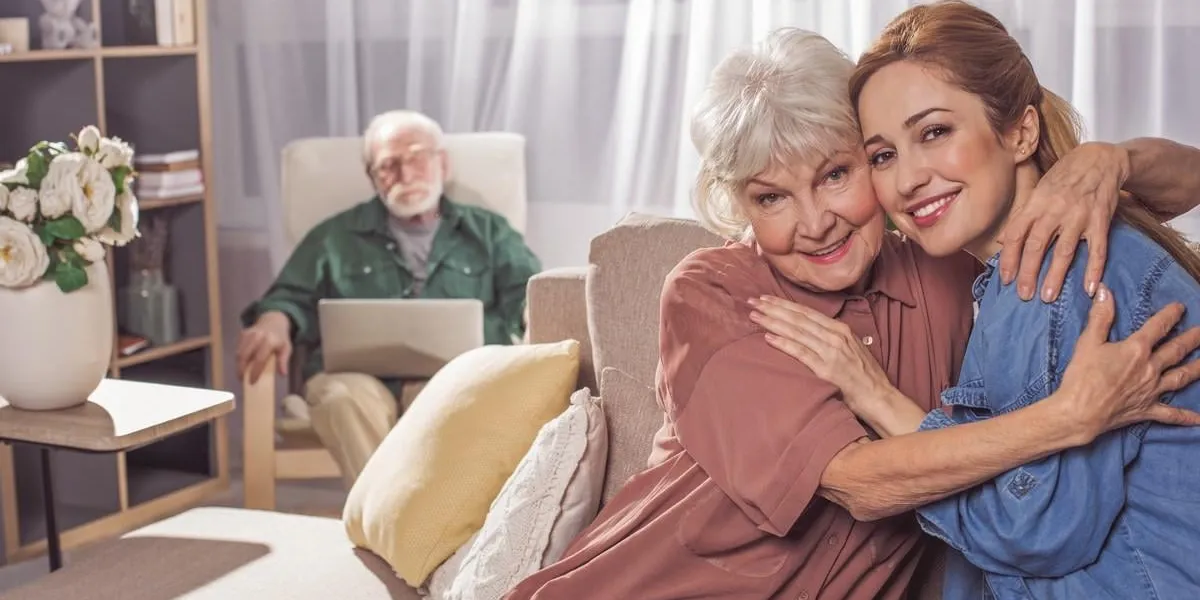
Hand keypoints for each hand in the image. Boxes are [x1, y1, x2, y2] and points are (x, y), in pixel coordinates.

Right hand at [236, 311, 292, 383]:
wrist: (274, 320)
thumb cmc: (281, 338)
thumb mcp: (286, 348)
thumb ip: (283, 361)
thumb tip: (282, 374)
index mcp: (269, 341)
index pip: (259, 360)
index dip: (255, 372)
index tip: (252, 382)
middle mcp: (257, 337)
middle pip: (244, 356)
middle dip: (241, 369)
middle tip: (241, 380)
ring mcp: (248, 334)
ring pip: (239, 352)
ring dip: (238, 364)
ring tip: (241, 374)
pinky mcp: (243, 333)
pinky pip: (238, 348)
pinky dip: (239, 357)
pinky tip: (242, 363)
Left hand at [748, 295, 893, 410]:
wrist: (879, 396)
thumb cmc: (864, 375)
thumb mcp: (851, 348)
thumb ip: (832, 338)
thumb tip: (812, 331)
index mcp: (840, 329)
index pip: (806, 312)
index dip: (784, 304)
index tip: (765, 298)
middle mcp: (835, 336)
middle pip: (798, 318)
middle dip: (773, 308)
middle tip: (752, 301)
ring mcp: (831, 351)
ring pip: (796, 331)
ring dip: (772, 322)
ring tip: (754, 316)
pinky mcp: (826, 369)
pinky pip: (801, 353)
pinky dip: (783, 343)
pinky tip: (767, 338)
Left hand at [997, 142, 1129, 302]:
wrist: (1101, 158)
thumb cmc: (1065, 177)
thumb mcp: (1039, 190)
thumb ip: (1024, 216)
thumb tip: (1005, 240)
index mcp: (1036, 204)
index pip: (1016, 235)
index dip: (1009, 258)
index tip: (1005, 279)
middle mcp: (1054, 210)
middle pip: (1036, 245)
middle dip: (1028, 273)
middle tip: (1024, 295)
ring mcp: (1078, 215)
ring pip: (1063, 250)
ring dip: (1055, 275)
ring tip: (1048, 296)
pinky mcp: (1100, 220)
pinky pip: (1097, 248)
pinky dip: (1093, 269)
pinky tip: (1088, 287)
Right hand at [1059, 284, 1199, 440]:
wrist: (1080, 413)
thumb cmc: (1081, 378)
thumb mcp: (1087, 342)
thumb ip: (1100, 317)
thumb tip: (1105, 291)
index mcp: (1136, 350)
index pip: (1158, 327)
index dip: (1170, 315)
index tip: (1180, 307)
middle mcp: (1150, 368)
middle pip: (1176, 350)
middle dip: (1193, 339)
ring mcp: (1152, 390)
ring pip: (1181, 377)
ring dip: (1197, 368)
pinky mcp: (1147, 409)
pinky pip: (1170, 414)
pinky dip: (1185, 417)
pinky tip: (1198, 418)